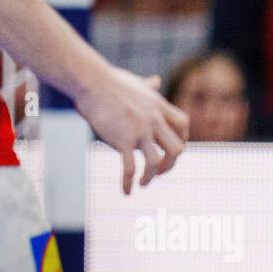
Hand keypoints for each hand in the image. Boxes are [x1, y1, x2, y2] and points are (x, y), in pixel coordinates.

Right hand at [74, 67, 189, 193]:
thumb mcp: (134, 81)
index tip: (172, 148)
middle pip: (177, 148)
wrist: (89, 79)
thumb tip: (155, 81)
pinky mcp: (123, 140)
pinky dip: (129, 182)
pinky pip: (130, 167)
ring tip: (144, 183)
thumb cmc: (107, 79)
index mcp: (158, 106)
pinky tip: (126, 191)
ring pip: (156, 162)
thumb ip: (148, 86)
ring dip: (152, 176)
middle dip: (171, 163)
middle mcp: (154, 120)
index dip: (182, 139)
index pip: (183, 125)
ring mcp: (140, 131)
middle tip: (161, 170)